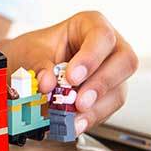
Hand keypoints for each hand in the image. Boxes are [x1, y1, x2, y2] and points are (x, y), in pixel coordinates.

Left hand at [0, 11, 138, 135]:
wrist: (26, 68)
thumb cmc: (34, 51)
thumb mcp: (29, 52)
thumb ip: (38, 65)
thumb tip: (47, 82)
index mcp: (91, 25)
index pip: (102, 36)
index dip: (91, 57)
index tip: (72, 77)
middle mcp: (108, 48)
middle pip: (124, 62)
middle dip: (101, 84)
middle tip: (79, 101)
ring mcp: (111, 74)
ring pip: (118, 91)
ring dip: (95, 109)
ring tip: (72, 119)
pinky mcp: (106, 97)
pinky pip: (107, 109)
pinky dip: (90, 119)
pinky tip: (74, 124)